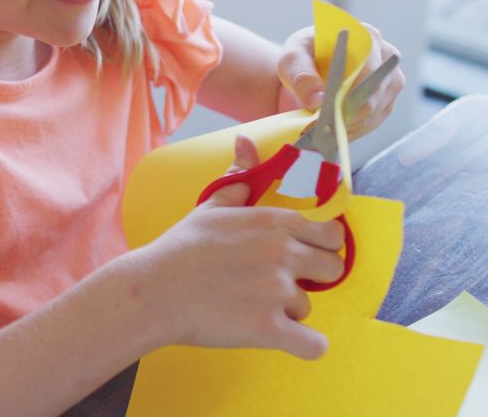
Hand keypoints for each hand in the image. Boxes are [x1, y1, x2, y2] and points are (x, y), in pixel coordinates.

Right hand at [130, 135, 344, 359]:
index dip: (320, 245)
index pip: (331, 234)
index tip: (302, 254)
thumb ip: (240, 176)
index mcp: (275, 222)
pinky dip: (306, 345)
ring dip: (289, 311)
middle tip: (284, 283)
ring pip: (309, 306)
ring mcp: (278, 292)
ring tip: (254, 306)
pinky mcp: (269, 328)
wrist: (154, 291)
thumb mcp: (211, 204)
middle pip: (334, 268)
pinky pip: (313, 345)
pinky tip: (289, 339)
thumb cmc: (181, 248)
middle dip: (314, 277)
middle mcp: (284, 254)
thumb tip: (246, 141)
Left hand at [277, 24, 405, 138]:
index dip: (348, 95)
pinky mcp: (387, 98)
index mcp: (365, 36)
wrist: (311, 65)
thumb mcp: (292, 60)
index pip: (366, 70)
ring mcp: (390, 78)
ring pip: (375, 112)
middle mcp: (385, 55)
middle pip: (373, 95)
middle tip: (318, 128)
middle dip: (344, 116)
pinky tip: (333, 131)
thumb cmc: (304, 55)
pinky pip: (374, 121)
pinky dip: (352, 130)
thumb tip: (317, 101)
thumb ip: (302, 77)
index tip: (325, 112)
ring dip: (347, 126)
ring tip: (321, 131)